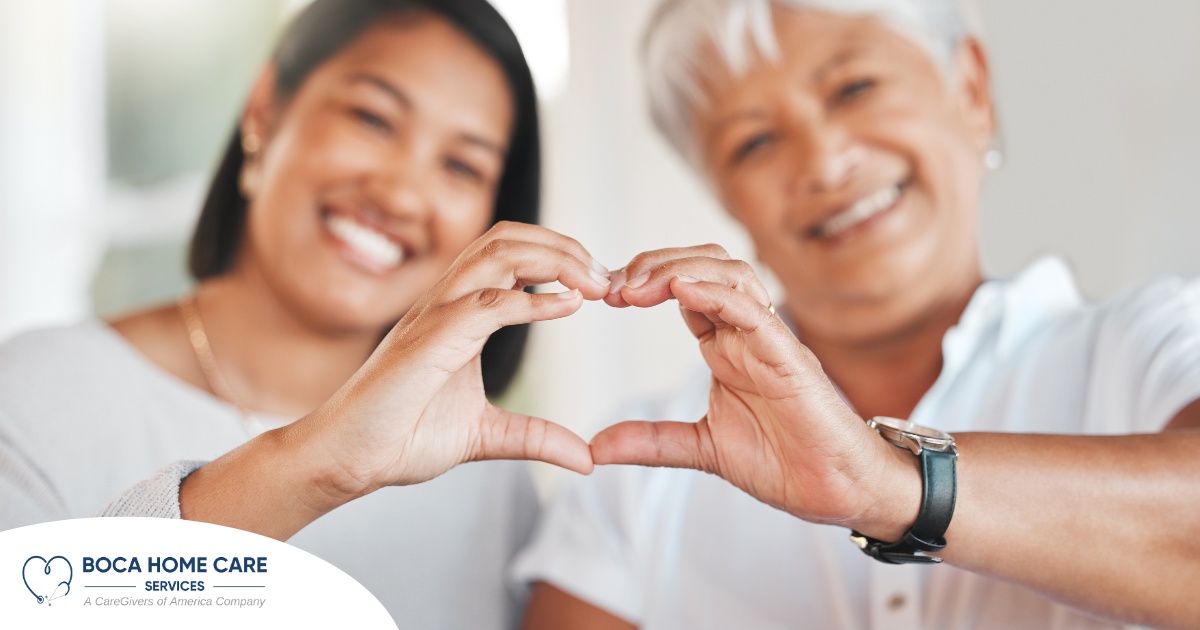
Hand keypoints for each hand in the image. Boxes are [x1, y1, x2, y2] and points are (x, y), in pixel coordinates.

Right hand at [303, 221, 611, 498]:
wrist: (348, 459)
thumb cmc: (401, 436)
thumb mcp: (487, 436)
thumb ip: (535, 437)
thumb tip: (586, 457)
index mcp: (458, 314)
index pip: (510, 256)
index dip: (559, 259)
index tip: (600, 284)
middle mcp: (446, 303)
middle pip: (507, 239)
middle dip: (563, 247)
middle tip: (606, 276)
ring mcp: (435, 316)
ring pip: (497, 255)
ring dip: (554, 260)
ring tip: (593, 282)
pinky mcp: (429, 341)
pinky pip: (486, 304)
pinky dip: (532, 300)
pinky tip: (567, 305)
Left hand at [593, 245, 919, 537]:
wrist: (835, 490)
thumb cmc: (783, 461)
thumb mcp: (700, 448)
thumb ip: (651, 441)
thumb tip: (597, 447)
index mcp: (725, 346)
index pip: (682, 289)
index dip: (643, 283)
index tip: (604, 295)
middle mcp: (746, 333)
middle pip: (703, 266)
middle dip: (656, 264)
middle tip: (614, 285)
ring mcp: (768, 340)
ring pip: (729, 274)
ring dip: (680, 269)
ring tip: (638, 285)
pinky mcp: (789, 357)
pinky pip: (754, 311)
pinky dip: (718, 294)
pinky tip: (681, 289)